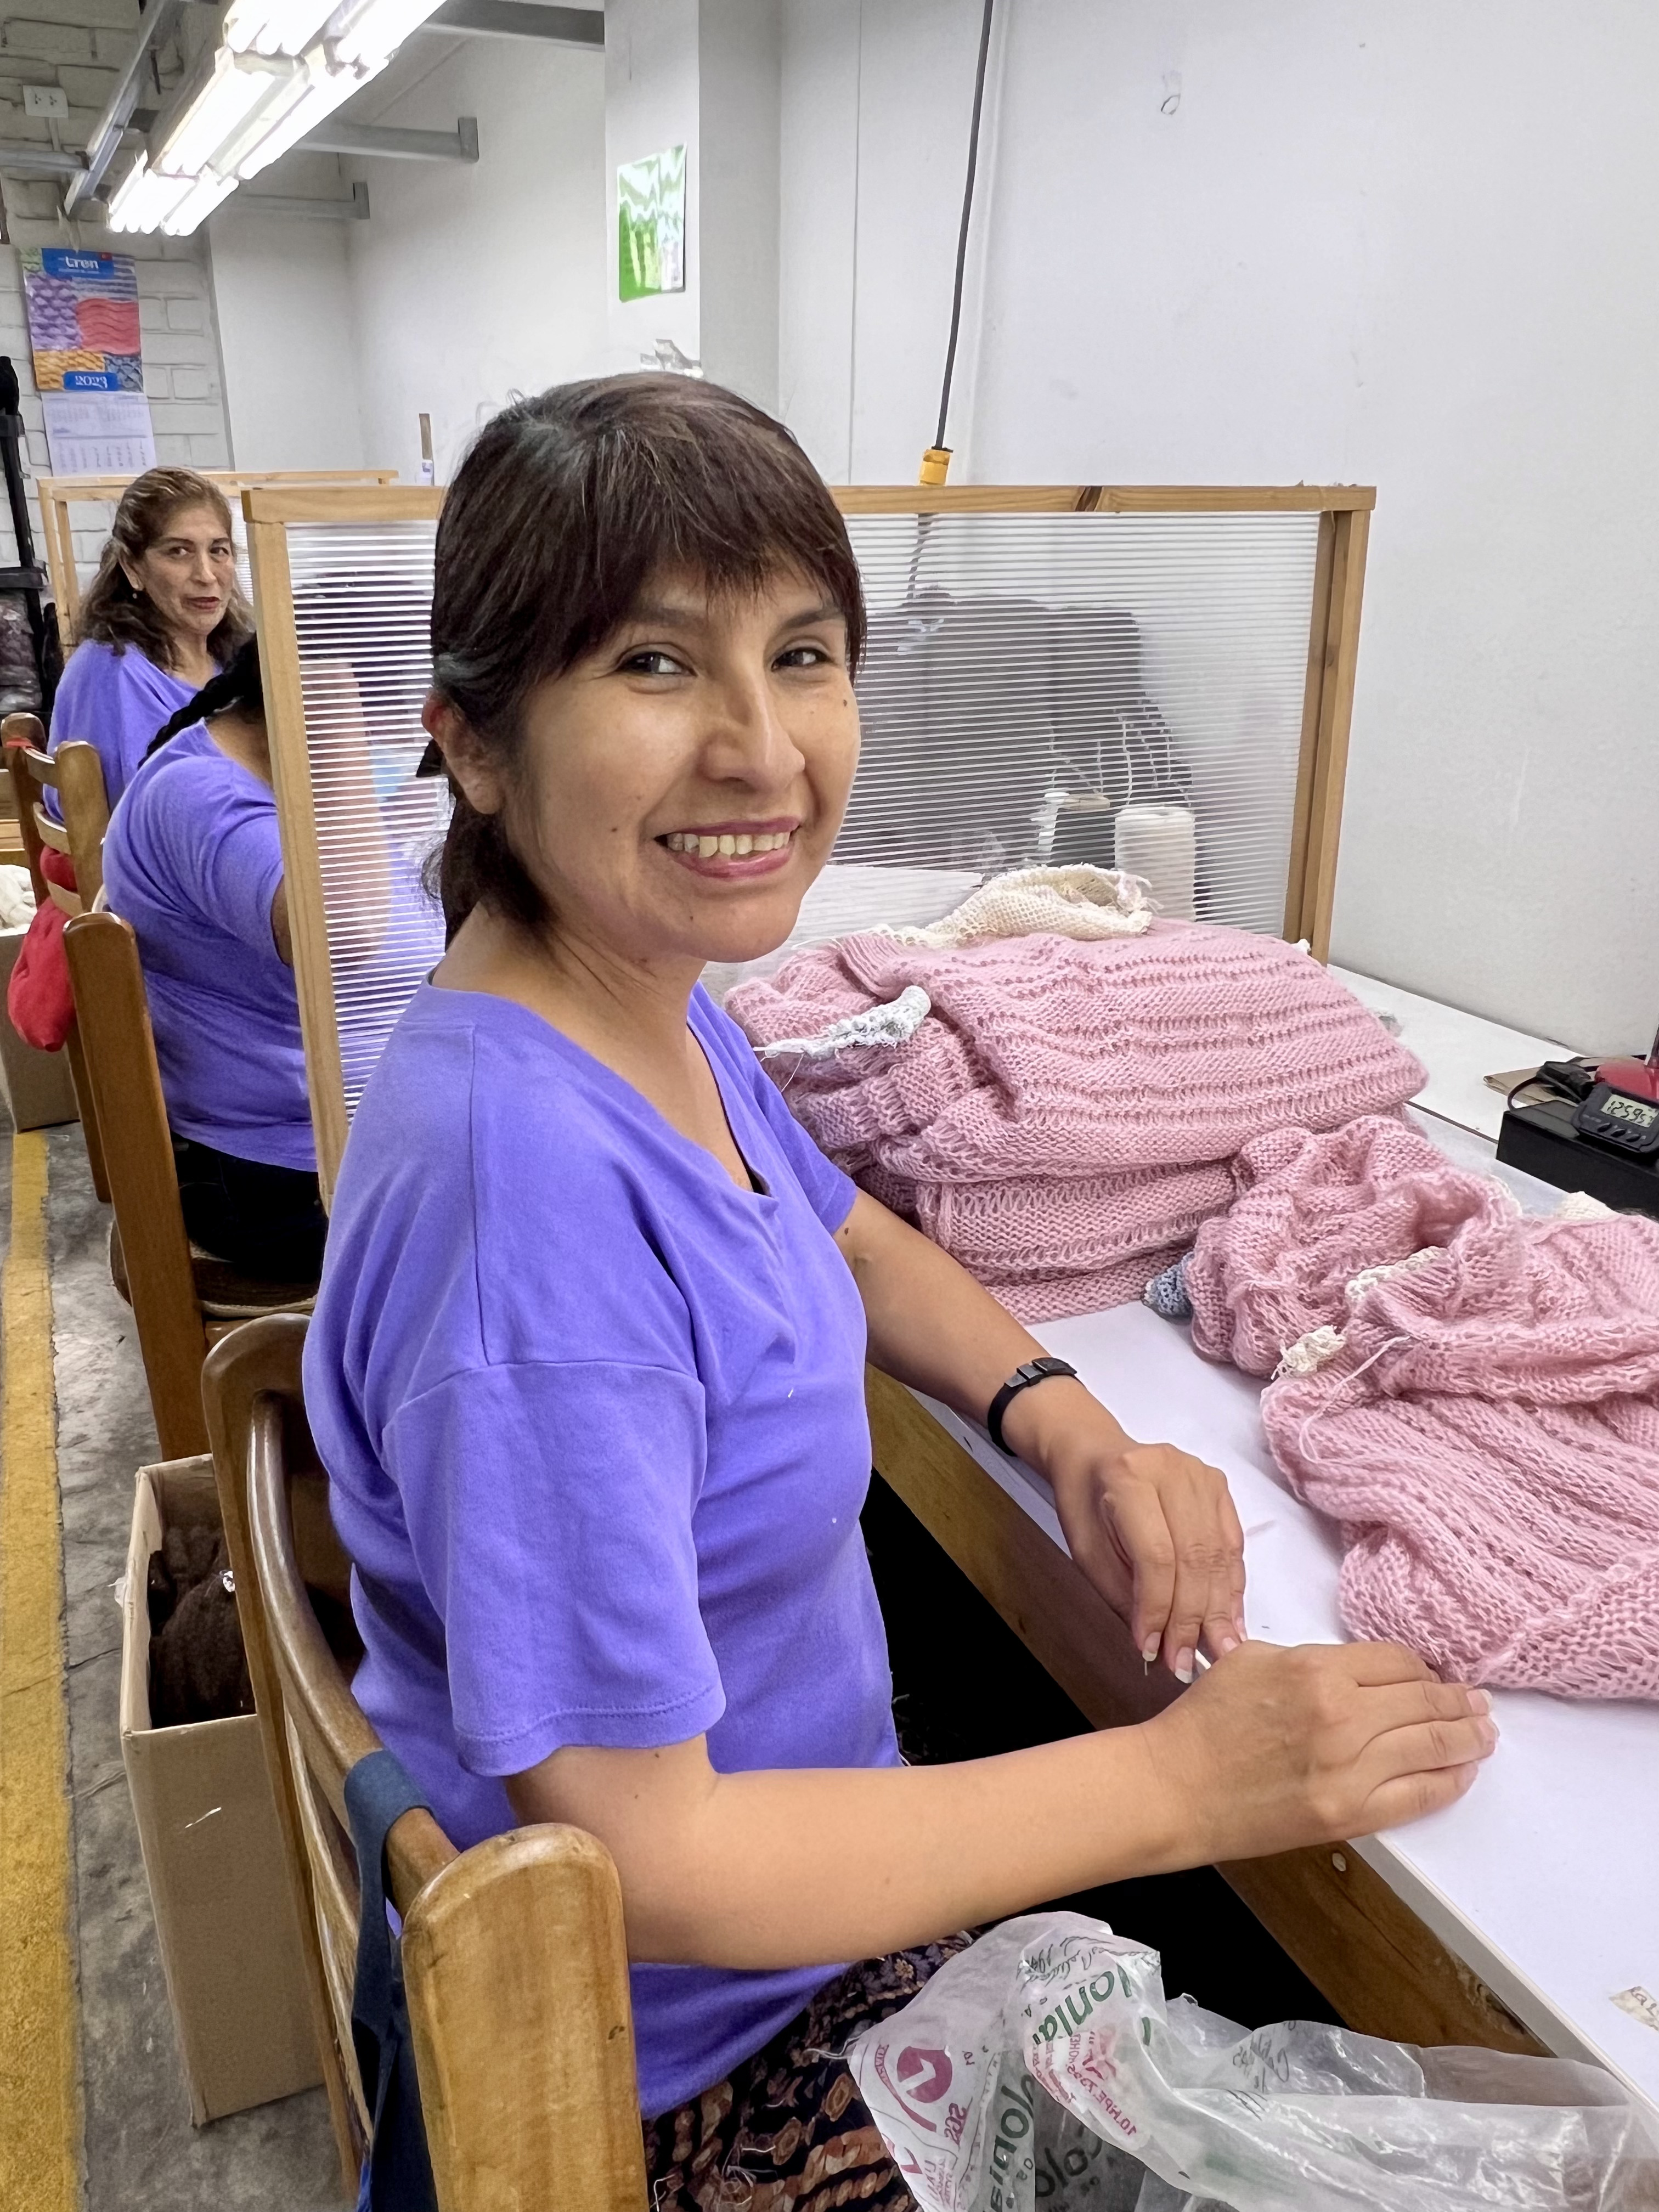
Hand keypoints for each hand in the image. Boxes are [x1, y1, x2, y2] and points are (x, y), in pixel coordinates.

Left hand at [1007, 1383, 1244, 1680]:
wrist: (1093, 1453)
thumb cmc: (1085, 1503)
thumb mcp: (1087, 1551)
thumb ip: (1122, 1595)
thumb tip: (1158, 1645)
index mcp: (1128, 1479)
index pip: (1156, 1556)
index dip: (1158, 1609)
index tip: (1153, 1650)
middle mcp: (1172, 1471)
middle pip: (1194, 1558)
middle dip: (1192, 1618)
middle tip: (1187, 1663)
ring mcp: (1202, 1475)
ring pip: (1219, 1555)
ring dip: (1219, 1609)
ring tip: (1217, 1651)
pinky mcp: (1220, 1486)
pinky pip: (1232, 1545)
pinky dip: (1231, 1587)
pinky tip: (1229, 1620)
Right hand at [1140, 1639, 1497, 1862]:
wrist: (1177, 1786)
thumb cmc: (1205, 1721)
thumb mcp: (1252, 1660)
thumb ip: (1311, 1659)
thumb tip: (1360, 1671)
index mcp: (1316, 1669)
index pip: (1397, 1661)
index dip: (1424, 1667)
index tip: (1435, 1674)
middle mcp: (1342, 1716)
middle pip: (1424, 1700)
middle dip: (1459, 1700)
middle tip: (1480, 1702)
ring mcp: (1349, 1769)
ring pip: (1431, 1745)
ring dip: (1467, 1737)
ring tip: (1485, 1732)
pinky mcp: (1349, 1814)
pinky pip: (1418, 1795)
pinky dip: (1450, 1781)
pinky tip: (1463, 1770)